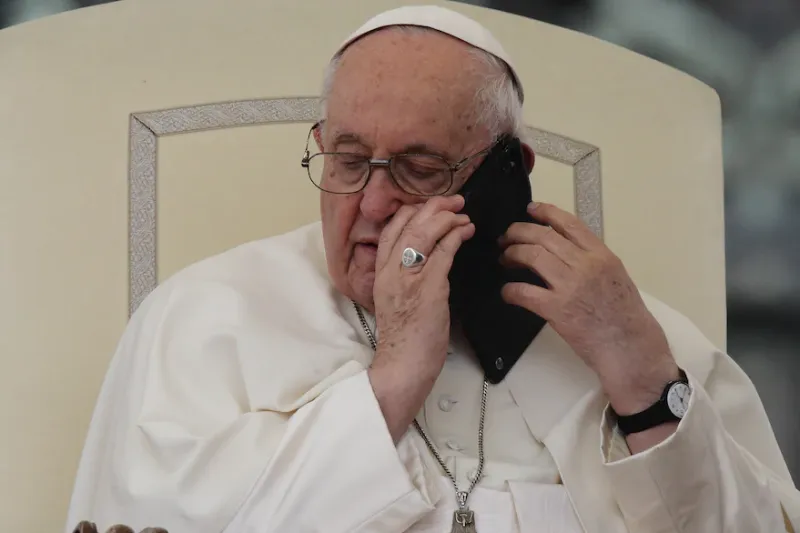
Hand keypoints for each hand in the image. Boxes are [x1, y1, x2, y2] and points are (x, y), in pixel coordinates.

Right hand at [368, 195, 474, 440]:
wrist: (403, 364)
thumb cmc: (405, 338)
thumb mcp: (397, 300)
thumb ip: (405, 277)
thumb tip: (428, 259)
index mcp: (380, 273)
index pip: (389, 229)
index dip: (411, 211)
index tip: (430, 207)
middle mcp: (390, 270)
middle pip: (408, 223)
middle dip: (434, 207)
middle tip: (455, 202)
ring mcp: (408, 277)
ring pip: (425, 232)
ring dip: (447, 218)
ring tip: (464, 215)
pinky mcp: (428, 287)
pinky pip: (443, 251)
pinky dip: (456, 236)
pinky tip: (466, 231)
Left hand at [499, 202, 679, 414]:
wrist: (631, 347)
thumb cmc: (626, 316)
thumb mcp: (617, 277)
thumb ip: (592, 261)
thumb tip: (566, 251)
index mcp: (601, 255)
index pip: (568, 223)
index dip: (545, 212)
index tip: (530, 210)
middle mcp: (585, 265)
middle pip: (542, 236)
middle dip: (518, 233)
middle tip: (506, 239)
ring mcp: (569, 286)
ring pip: (530, 256)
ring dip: (512, 254)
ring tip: (504, 259)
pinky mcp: (556, 310)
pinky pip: (524, 292)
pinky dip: (510, 290)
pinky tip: (507, 292)